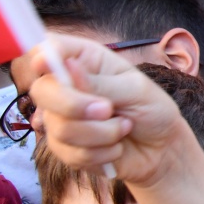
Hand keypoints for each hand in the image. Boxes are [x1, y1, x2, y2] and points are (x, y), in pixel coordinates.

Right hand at [29, 35, 188, 187]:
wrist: (161, 147)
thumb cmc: (152, 110)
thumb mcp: (137, 90)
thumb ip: (102, 83)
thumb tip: (68, 67)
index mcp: (86, 61)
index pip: (50, 49)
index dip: (43, 55)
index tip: (45, 64)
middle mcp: (67, 86)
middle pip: (42, 90)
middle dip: (74, 105)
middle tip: (107, 110)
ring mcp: (61, 117)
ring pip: (59, 127)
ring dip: (102, 133)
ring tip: (124, 128)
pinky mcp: (63, 146)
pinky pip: (69, 153)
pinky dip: (101, 154)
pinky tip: (116, 147)